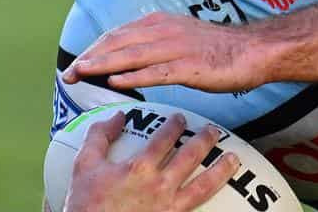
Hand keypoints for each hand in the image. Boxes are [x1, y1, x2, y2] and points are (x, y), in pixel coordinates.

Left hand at [62, 12, 266, 91]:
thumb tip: (130, 54)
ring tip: (81, 74)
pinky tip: (117, 83)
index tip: (76, 63)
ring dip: (103, 65)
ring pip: (131, 56)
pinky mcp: (189, 67)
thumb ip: (156, 42)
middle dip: (90, 58)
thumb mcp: (182, 36)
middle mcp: (165, 32)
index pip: (118, 34)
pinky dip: (134, 77)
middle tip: (68, 75)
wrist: (254, 50)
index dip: (94, 49)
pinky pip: (156, 72)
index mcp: (161, 23)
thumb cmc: (220, 48)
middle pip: (118, 43)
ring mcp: (177, 49)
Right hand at [64, 111, 240, 211]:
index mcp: (140, 167)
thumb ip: (99, 137)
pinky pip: (199, 206)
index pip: (165, 137)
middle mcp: (160, 185)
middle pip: (191, 155)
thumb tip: (118, 115)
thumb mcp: (84, 167)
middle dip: (205, 139)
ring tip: (233, 158)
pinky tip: (224, 193)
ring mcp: (170, 206)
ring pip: (204, 184)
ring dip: (222, 169)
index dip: (175, 124)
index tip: (180, 118)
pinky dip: (213, 198)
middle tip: (213, 130)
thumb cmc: (86, 205)